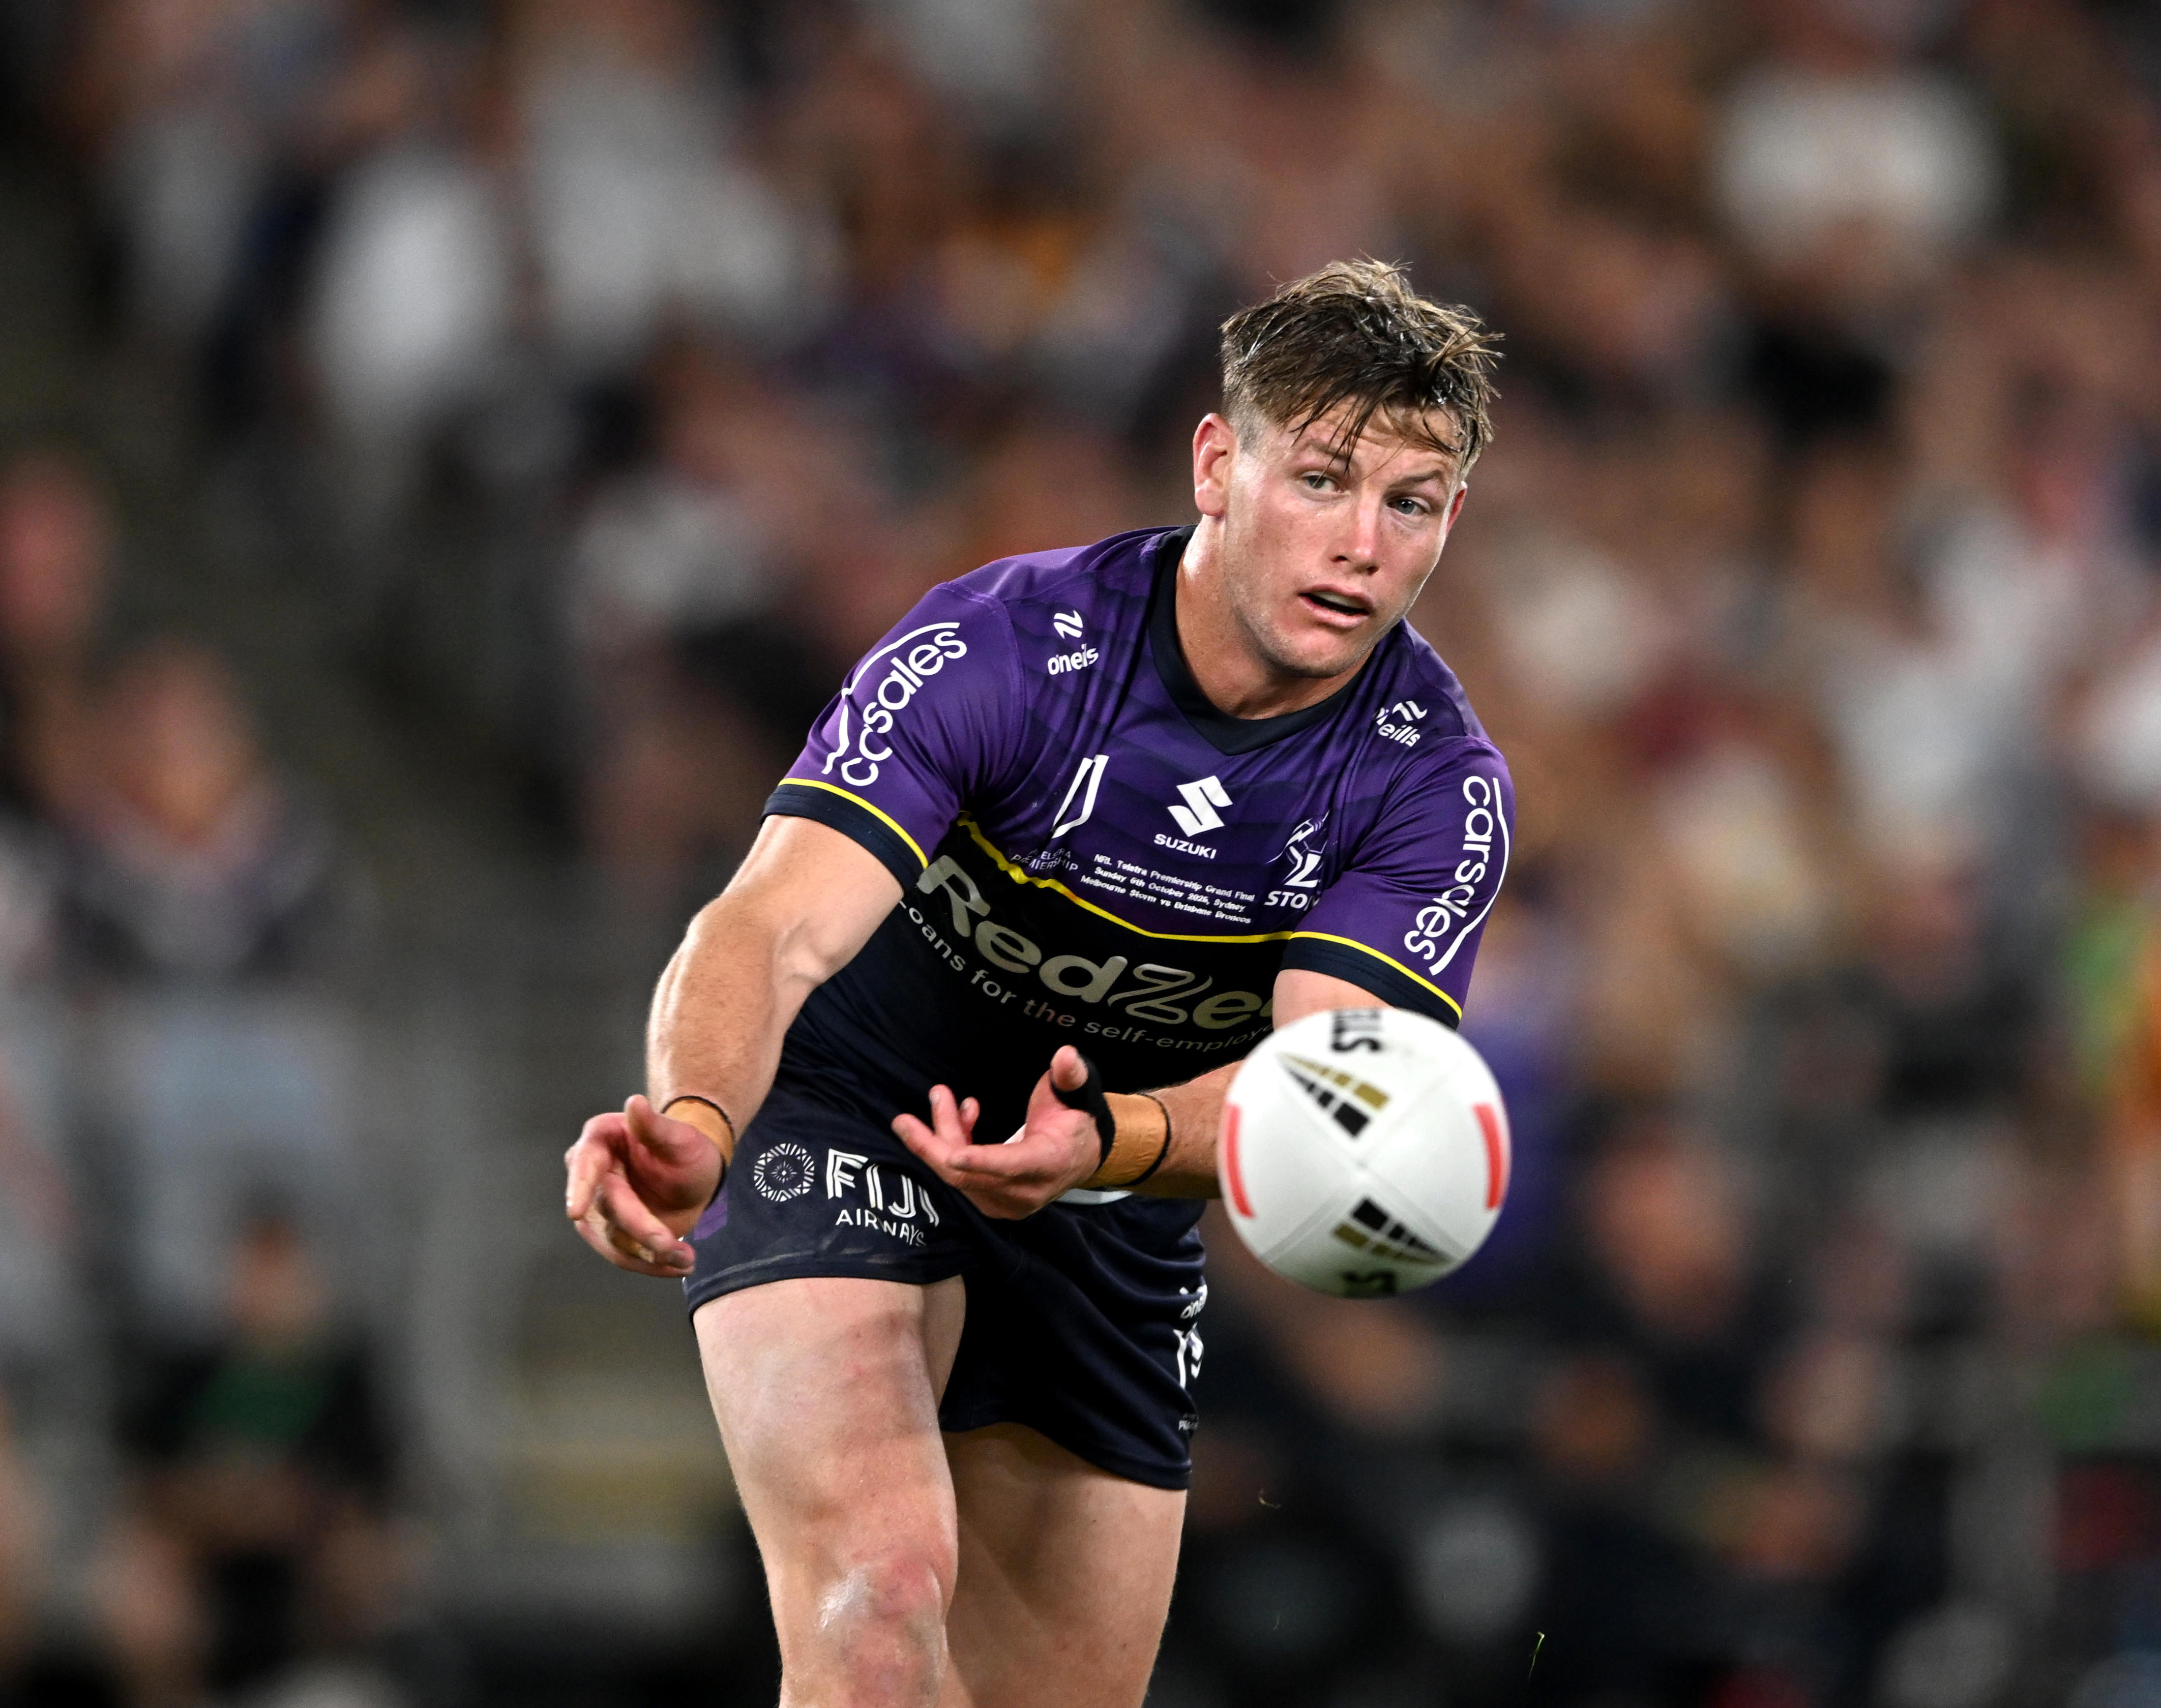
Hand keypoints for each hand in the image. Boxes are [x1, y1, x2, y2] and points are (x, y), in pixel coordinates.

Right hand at [564, 1095, 723, 1276]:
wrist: (694, 1173)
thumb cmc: (684, 1147)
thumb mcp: (679, 1135)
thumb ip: (655, 1125)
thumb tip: (635, 1103)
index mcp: (601, 1141)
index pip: (585, 1163)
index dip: (579, 1186)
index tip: (574, 1210)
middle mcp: (591, 1175)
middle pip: (606, 1209)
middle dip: (639, 1230)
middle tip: (670, 1245)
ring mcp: (599, 1207)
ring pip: (612, 1240)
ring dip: (647, 1256)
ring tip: (686, 1259)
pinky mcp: (612, 1232)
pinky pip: (625, 1254)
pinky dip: (650, 1264)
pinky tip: (678, 1265)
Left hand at [893, 1046, 1101, 1219]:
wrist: (1080, 1158)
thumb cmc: (1075, 1121)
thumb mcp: (1078, 1095)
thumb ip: (1071, 1076)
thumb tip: (1065, 1055)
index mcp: (1049, 1163)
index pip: (1013, 1165)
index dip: (983, 1162)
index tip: (954, 1155)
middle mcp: (1026, 1192)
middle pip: (969, 1175)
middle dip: (935, 1143)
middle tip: (903, 1119)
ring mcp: (1006, 1203)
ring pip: (959, 1175)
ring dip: (941, 1137)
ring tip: (940, 1097)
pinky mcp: (991, 1202)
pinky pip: (960, 1178)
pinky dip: (952, 1147)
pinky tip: (959, 1117)